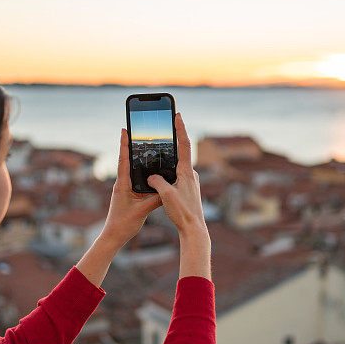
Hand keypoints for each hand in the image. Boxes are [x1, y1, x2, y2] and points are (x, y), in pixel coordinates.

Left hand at [100, 128, 162, 246]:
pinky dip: (145, 174)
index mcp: (122, 185)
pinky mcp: (130, 195)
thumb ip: (155, 200)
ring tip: (147, 146)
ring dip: (139, 159)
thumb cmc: (123, 224)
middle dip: (132, 146)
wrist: (114, 236)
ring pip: (134, 171)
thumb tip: (167, 189)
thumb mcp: (142, 211)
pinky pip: (138, 181)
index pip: (123, 160)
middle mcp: (123, 184)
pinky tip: (153, 171)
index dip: (124, 144)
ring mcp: (126, 189)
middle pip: (128, 161)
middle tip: (138, 132)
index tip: (124, 130)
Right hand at [147, 112, 206, 236]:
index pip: (184, 145)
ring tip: (160, 151)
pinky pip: (176, 177)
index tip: (177, 114)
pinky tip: (161, 176)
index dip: (180, 128)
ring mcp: (190, 182)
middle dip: (173, 141)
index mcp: (186, 172)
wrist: (194, 229)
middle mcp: (191, 175)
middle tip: (167, 126)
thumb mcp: (166, 195)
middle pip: (181, 153)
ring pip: (177, 167)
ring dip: (169, 160)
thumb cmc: (182, 212)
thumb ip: (157, 181)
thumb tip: (151, 176)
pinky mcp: (188, 190)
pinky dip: (168, 173)